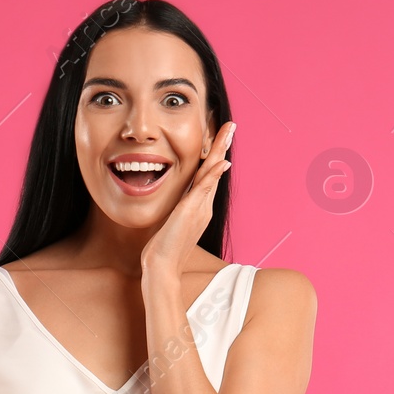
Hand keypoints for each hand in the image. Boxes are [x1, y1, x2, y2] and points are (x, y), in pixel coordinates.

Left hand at [140, 120, 234, 278]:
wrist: (162, 267)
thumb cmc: (163, 250)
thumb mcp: (171, 224)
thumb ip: (177, 212)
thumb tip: (178, 204)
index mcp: (198, 208)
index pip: (208, 176)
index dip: (214, 157)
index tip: (218, 139)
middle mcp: (203, 207)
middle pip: (215, 171)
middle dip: (223, 147)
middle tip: (231, 126)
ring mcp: (199, 209)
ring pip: (213, 174)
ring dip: (221, 151)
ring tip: (229, 132)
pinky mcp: (191, 212)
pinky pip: (205, 188)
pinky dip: (213, 174)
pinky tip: (221, 161)